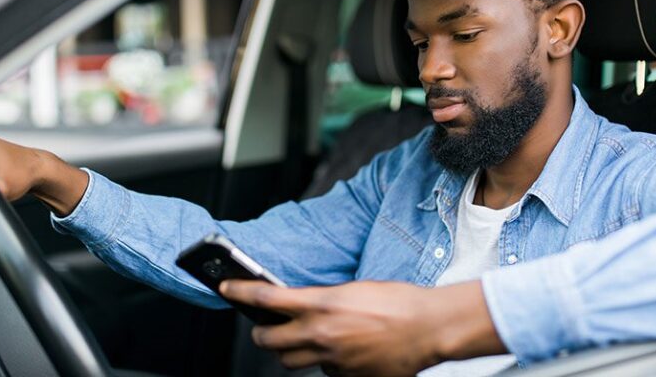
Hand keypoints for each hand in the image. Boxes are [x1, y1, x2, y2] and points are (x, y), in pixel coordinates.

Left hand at [219, 280, 505, 375]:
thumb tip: (304, 306)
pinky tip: (340, 353)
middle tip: (264, 328)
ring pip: (290, 362)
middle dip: (261, 334)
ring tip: (302, 341)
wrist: (429, 327)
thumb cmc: (398, 301)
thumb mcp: (354, 289)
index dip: (239, 292)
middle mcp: (321, 334)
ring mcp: (332, 361)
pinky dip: (324, 365)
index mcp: (322, 304)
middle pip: (268, 340)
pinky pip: (323, 373)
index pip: (266, 298)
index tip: (226, 287)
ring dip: (289, 352)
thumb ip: (323, 300)